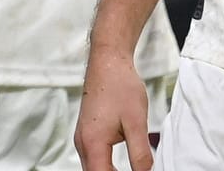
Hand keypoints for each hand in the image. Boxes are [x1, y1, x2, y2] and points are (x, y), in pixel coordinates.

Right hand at [75, 51, 152, 170]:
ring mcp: (82, 138)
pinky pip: (93, 159)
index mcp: (93, 143)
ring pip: (93, 169)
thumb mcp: (136, 124)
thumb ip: (141, 155)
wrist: (108, 62)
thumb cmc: (121, 87)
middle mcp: (82, 143)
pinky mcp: (86, 133)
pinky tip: (121, 168)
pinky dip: (106, 167)